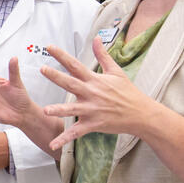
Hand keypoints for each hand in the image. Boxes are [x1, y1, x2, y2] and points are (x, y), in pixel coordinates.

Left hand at [39, 38, 161, 149]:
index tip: (49, 47)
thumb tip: (96, 38)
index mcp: (95, 80)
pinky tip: (52, 144)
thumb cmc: (128, 92)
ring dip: (59, 110)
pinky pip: (76, 133)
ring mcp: (92, 110)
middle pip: (71, 84)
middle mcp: (91, 94)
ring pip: (72, 110)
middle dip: (56, 77)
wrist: (141, 114)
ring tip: (45, 110)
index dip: (62, 56)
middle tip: (42, 69)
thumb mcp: (116, 71)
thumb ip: (102, 55)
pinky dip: (64, 140)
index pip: (76, 65)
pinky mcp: (93, 124)